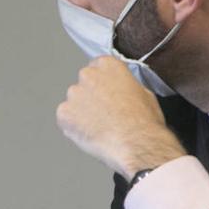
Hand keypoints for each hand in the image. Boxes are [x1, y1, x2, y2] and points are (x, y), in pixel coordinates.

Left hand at [56, 56, 186, 177]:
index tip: (107, 93)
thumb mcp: (144, 93)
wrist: (135, 143)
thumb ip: (125, 86)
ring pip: (74, 102)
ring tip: (99, 127)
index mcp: (108, 65)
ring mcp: (74, 94)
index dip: (103, 84)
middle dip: (91, 97)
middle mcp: (88, 75)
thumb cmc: (143, 122)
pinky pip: (65, 119)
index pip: (98, 67)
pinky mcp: (64, 113)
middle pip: (84, 83)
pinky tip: (89, 134)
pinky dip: (73, 127)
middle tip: (104, 113)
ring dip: (81, 112)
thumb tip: (122, 91)